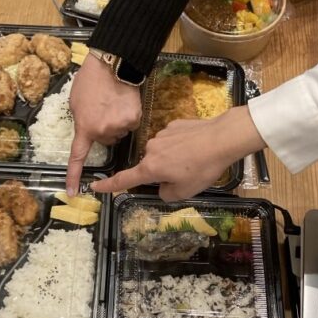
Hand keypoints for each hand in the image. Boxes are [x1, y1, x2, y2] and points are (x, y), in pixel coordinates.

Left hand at [67, 54, 141, 194]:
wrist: (112, 64)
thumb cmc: (89, 81)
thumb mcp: (75, 103)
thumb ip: (82, 122)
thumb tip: (90, 130)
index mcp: (85, 128)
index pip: (78, 157)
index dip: (73, 176)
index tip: (73, 192)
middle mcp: (103, 132)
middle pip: (106, 141)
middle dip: (104, 129)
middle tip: (102, 110)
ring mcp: (120, 126)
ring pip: (119, 133)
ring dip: (116, 122)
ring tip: (113, 103)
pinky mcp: (135, 118)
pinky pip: (131, 124)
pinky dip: (128, 116)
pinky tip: (124, 102)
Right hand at [91, 108, 265, 200]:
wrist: (221, 138)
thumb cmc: (202, 168)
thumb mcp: (185, 191)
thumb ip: (167, 193)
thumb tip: (162, 187)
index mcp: (150, 168)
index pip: (124, 179)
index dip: (109, 186)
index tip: (95, 187)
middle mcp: (151, 149)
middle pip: (151, 166)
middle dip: (163, 172)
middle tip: (186, 175)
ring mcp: (162, 134)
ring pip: (162, 152)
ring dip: (173, 158)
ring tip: (195, 160)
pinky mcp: (174, 124)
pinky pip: (173, 140)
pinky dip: (181, 145)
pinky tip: (196, 146)